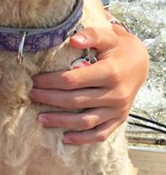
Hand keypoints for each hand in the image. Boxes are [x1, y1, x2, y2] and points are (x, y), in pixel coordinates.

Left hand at [29, 24, 148, 144]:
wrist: (141, 63)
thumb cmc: (118, 48)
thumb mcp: (108, 36)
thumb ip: (91, 35)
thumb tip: (73, 40)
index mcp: (110, 72)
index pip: (72, 80)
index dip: (50, 81)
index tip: (35, 80)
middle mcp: (115, 94)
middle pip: (75, 101)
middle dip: (49, 99)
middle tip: (32, 96)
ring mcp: (117, 109)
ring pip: (85, 121)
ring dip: (61, 122)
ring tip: (40, 119)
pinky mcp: (119, 119)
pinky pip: (100, 134)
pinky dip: (82, 139)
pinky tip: (65, 138)